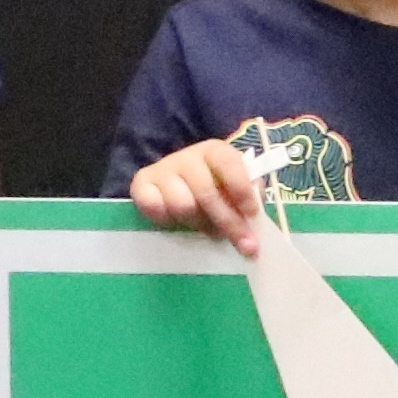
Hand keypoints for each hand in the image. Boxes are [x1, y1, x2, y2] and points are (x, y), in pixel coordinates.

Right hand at [125, 138, 271, 251]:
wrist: (176, 184)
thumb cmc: (214, 187)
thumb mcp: (236, 185)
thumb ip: (250, 194)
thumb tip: (256, 211)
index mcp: (214, 151)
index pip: (228, 163)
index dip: (241, 189)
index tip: (252, 214)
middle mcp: (186, 157)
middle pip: (206, 193)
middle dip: (228, 223)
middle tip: (245, 247)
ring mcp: (162, 170)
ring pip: (182, 205)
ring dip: (198, 224)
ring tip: (205, 228)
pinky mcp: (140, 184)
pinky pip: (154, 208)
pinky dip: (168, 220)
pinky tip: (177, 222)